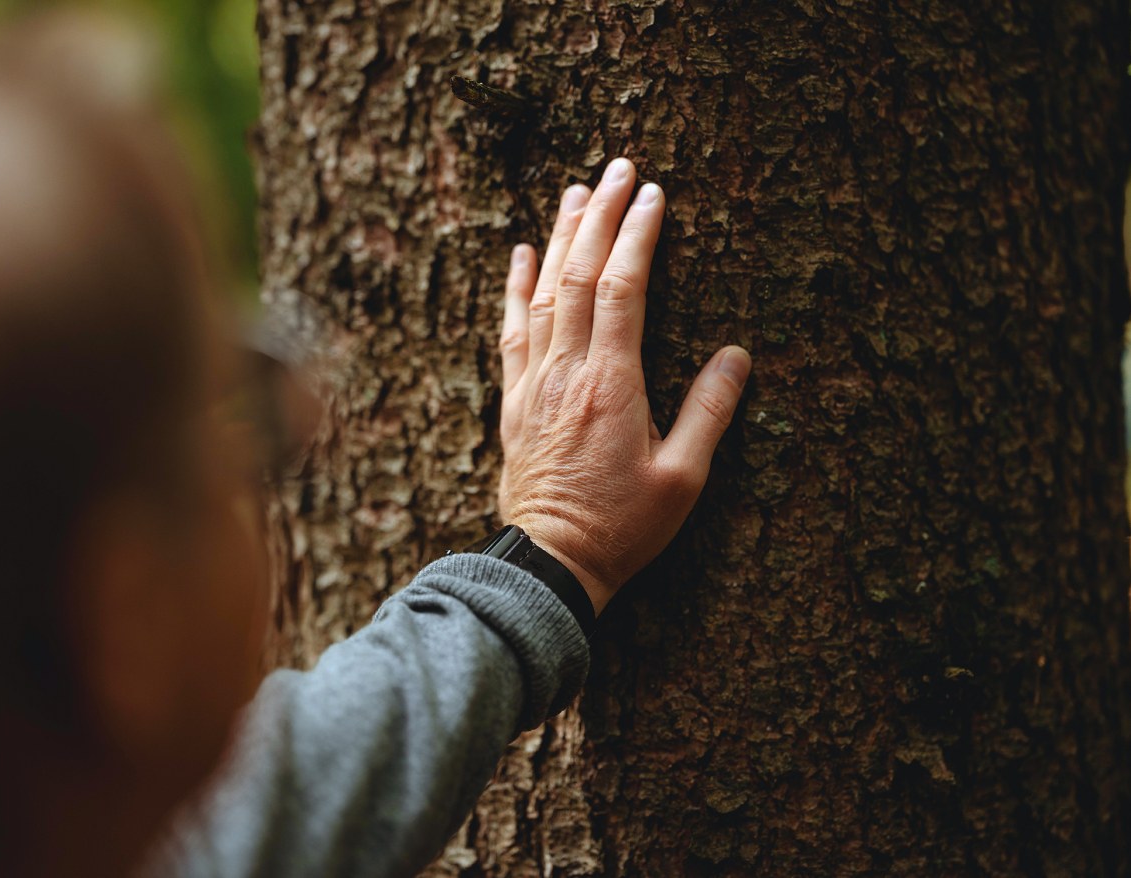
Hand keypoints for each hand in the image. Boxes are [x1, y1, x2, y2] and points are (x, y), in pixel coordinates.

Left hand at [497, 157, 750, 614]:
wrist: (550, 563)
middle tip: (618, 168)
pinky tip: (521, 254)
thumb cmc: (621, 528)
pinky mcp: (514, 401)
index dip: (638, 237)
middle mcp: (567, 372)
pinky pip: (511, 331)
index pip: (622, 289)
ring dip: (560, 237)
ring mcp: (533, 384)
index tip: (654, 195)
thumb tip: (737, 356)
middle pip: (578, 275)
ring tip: (576, 191)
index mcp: (612, 384)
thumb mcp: (682, 478)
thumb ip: (709, 412)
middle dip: (601, 216)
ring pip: (542, 293)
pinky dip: (515, 287)